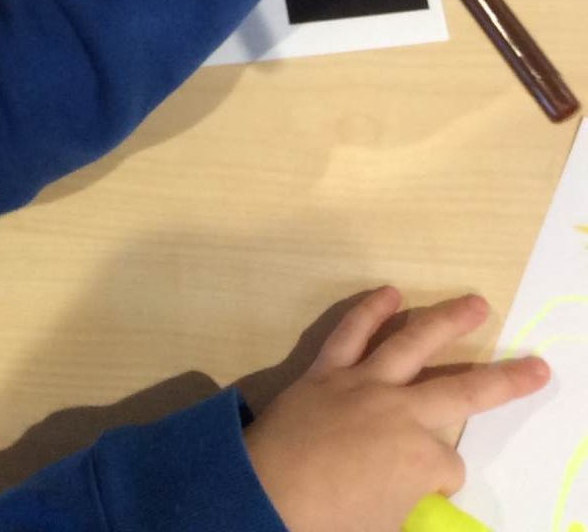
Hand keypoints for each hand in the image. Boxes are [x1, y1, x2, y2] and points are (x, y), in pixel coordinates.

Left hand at [244, 288, 548, 531]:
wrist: (265, 494)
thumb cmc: (330, 522)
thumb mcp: (387, 524)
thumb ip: (407, 498)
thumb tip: (409, 490)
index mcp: (419, 457)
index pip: (449, 466)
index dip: (441, 479)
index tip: (425, 488)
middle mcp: (400, 411)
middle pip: (463, 391)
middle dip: (503, 380)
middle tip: (533, 364)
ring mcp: (363, 383)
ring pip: (412, 342)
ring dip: (446, 321)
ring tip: (475, 303)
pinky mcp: (326, 369)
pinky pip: (350, 332)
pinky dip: (370, 310)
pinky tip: (389, 292)